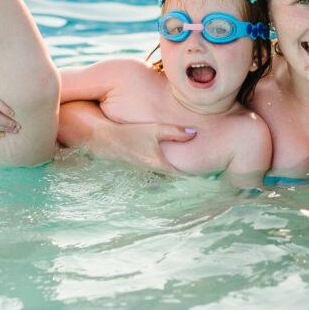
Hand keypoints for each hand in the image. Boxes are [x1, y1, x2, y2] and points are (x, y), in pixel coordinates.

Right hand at [57, 102, 195, 172]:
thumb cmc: (128, 132)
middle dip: (186, 178)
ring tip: (188, 176)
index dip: (194, 175)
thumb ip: (175, 132)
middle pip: (174, 180)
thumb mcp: (154, 129)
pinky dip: (163, 175)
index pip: (182, 175)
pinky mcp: (137, 170)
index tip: (207, 176)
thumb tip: (195, 133)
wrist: (101, 139)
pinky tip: (168, 169)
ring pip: (164, 179)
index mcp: (158, 164)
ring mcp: (143, 174)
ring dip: (174, 177)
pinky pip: (155, 176)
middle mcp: (152, 172)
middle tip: (203, 178)